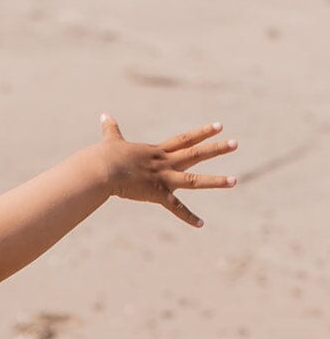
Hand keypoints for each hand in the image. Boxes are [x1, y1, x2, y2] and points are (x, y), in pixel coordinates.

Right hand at [97, 112, 237, 228]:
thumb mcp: (111, 141)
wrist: (103, 169)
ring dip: (215, 181)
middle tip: (236, 144)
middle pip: (195, 154)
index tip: (220, 127)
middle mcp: (164, 163)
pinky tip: (201, 224)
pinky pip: (176, 207)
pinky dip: (188, 217)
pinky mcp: (157, 194)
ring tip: (234, 180)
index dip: (202, 132)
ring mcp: (163, 178)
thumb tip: (103, 114)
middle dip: (217, 149)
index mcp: (156, 151)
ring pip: (194, 179)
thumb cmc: (105, 156)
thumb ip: (111, 129)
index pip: (185, 139)